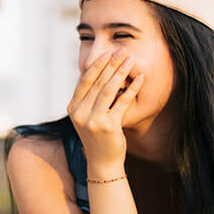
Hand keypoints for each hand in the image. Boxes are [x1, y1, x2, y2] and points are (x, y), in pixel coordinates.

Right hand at [67, 49, 144, 174]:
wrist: (102, 162)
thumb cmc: (97, 137)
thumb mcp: (86, 116)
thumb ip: (87, 98)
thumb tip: (95, 73)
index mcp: (73, 108)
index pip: (84, 80)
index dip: (97, 65)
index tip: (107, 53)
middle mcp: (80, 113)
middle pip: (97, 82)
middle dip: (111, 64)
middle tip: (122, 51)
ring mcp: (93, 120)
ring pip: (109, 90)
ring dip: (121, 72)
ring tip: (130, 60)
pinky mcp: (108, 126)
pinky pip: (122, 102)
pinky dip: (132, 88)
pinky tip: (139, 78)